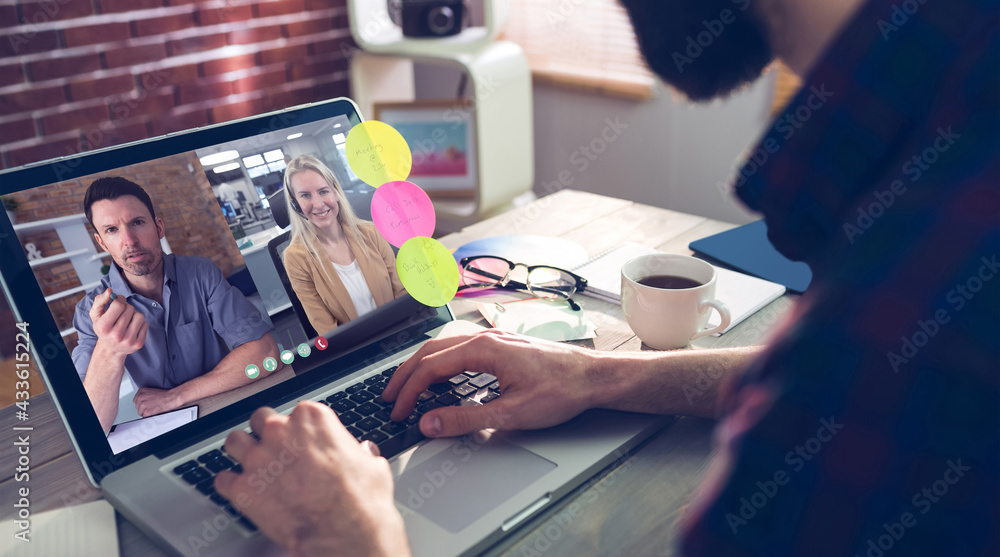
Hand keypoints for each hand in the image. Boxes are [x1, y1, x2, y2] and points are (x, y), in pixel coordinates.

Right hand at [90, 288, 146, 357]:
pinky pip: (145, 324)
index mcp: (103, 326)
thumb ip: (100, 300)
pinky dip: (140, 323)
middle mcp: (116, 335)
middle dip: (126, 307)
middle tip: (121, 313)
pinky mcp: (138, 344)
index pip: (119, 305)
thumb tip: (110, 291)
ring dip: (134, 315)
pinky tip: (132, 327)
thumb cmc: (103, 328)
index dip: (120, 299)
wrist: (110, 349)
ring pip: (140, 315)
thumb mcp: (95, 314)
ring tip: (127, 320)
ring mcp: (128, 340)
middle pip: (130, 309)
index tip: (118, 301)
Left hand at [133, 387, 182, 416]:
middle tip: (151, 407)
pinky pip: (144, 417)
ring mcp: (143, 405)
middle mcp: (140, 397)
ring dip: (146, 413)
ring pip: (140, 413)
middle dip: (143, 408)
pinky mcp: (146, 412)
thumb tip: (141, 402)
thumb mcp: (151, 391)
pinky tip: (154, 412)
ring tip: (153, 409)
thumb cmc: (165, 395)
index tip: (146, 404)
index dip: (141, 403)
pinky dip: (149, 416)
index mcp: (141, 391)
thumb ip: (144, 396)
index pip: (136, 400)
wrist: (171, 398)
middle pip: (137, 407)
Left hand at [215, 403, 409, 556]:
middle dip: (266, 432)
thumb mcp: (372, 465)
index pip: (296, 411)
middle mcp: (281, 431)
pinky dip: (229, 485)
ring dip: (241, 451)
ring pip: (234, 441)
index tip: (301, 439)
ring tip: (248, 462)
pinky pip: (222, 479)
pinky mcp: (243, 488)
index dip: (298, 428)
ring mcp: (258, 458)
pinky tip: (237, 490)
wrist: (344, 533)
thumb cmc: (360, 500)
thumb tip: (362, 452)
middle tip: (274, 448)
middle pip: (260, 418)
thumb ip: (359, 452)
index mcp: (312, 418)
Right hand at [383, 329, 598, 437]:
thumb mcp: (511, 413)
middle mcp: (485, 338)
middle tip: (389, 399)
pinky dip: (440, 365)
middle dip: (405, 376)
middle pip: (431, 352)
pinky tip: (441, 379)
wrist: (594, 377)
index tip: (398, 412)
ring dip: (421, 368)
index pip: (430, 368)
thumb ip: (466, 419)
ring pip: (444, 348)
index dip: (409, 392)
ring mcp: (494, 340)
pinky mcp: (502, 347)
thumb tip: (430, 423)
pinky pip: (460, 350)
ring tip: (407, 388)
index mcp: (483, 349)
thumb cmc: (562, 389)